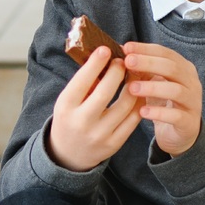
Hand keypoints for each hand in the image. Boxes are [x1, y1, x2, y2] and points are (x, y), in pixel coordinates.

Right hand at [45, 47, 140, 171]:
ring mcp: (100, 134)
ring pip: (125, 104)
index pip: (82, 81)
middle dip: (117, 71)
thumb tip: (105, 57)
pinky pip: (133, 119)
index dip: (96, 63)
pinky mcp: (114, 144)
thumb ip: (84, 82)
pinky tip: (139, 91)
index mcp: (66, 107)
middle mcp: (82, 122)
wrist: (69, 155)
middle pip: (106, 91)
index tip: (106, 49)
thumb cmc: (69, 118)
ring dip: (133, 85)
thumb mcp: (67, 101)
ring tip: (134, 73)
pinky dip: (139, 102)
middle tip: (123, 60)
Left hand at [123, 42, 202, 157]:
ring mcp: (192, 102)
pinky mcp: (189, 122)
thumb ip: (141, 69)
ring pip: (176, 91)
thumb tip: (121, 52)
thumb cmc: (163, 103)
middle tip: (127, 62)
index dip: (146, 49)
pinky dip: (158, 113)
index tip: (126, 48)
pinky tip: (142, 112)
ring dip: (152, 87)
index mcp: (183, 68)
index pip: (166, 53)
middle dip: (149, 63)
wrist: (178, 133)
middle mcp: (191, 82)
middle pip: (172, 68)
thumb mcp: (152, 83)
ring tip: (131, 88)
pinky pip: (176, 116)